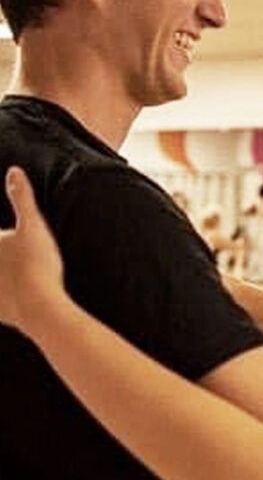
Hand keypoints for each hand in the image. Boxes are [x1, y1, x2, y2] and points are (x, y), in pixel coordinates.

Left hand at [0, 167, 63, 330]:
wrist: (41, 308)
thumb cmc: (36, 264)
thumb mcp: (33, 226)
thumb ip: (22, 198)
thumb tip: (14, 171)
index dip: (1, 238)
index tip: (5, 238)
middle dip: (2, 256)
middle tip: (7, 255)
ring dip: (3, 276)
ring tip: (8, 273)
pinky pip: (0, 305)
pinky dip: (4, 300)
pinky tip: (10, 297)